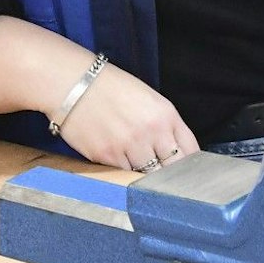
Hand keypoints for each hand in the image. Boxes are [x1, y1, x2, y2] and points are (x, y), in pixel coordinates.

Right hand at [53, 62, 199, 172]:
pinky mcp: (107, 157)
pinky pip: (124, 177)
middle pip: (174, 169)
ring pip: (149, 177)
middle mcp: (152, 131)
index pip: (191, 151)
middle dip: (171, 176)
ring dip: (146, 177)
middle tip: (166, 179)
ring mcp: (130, 145)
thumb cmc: (111, 88)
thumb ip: (166, 126)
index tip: (187, 172)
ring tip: (138, 168)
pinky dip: (125, 176)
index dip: (191, 165)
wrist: (73, 83)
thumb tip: (176, 154)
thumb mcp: (149, 100)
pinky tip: (120, 164)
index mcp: (166, 114)